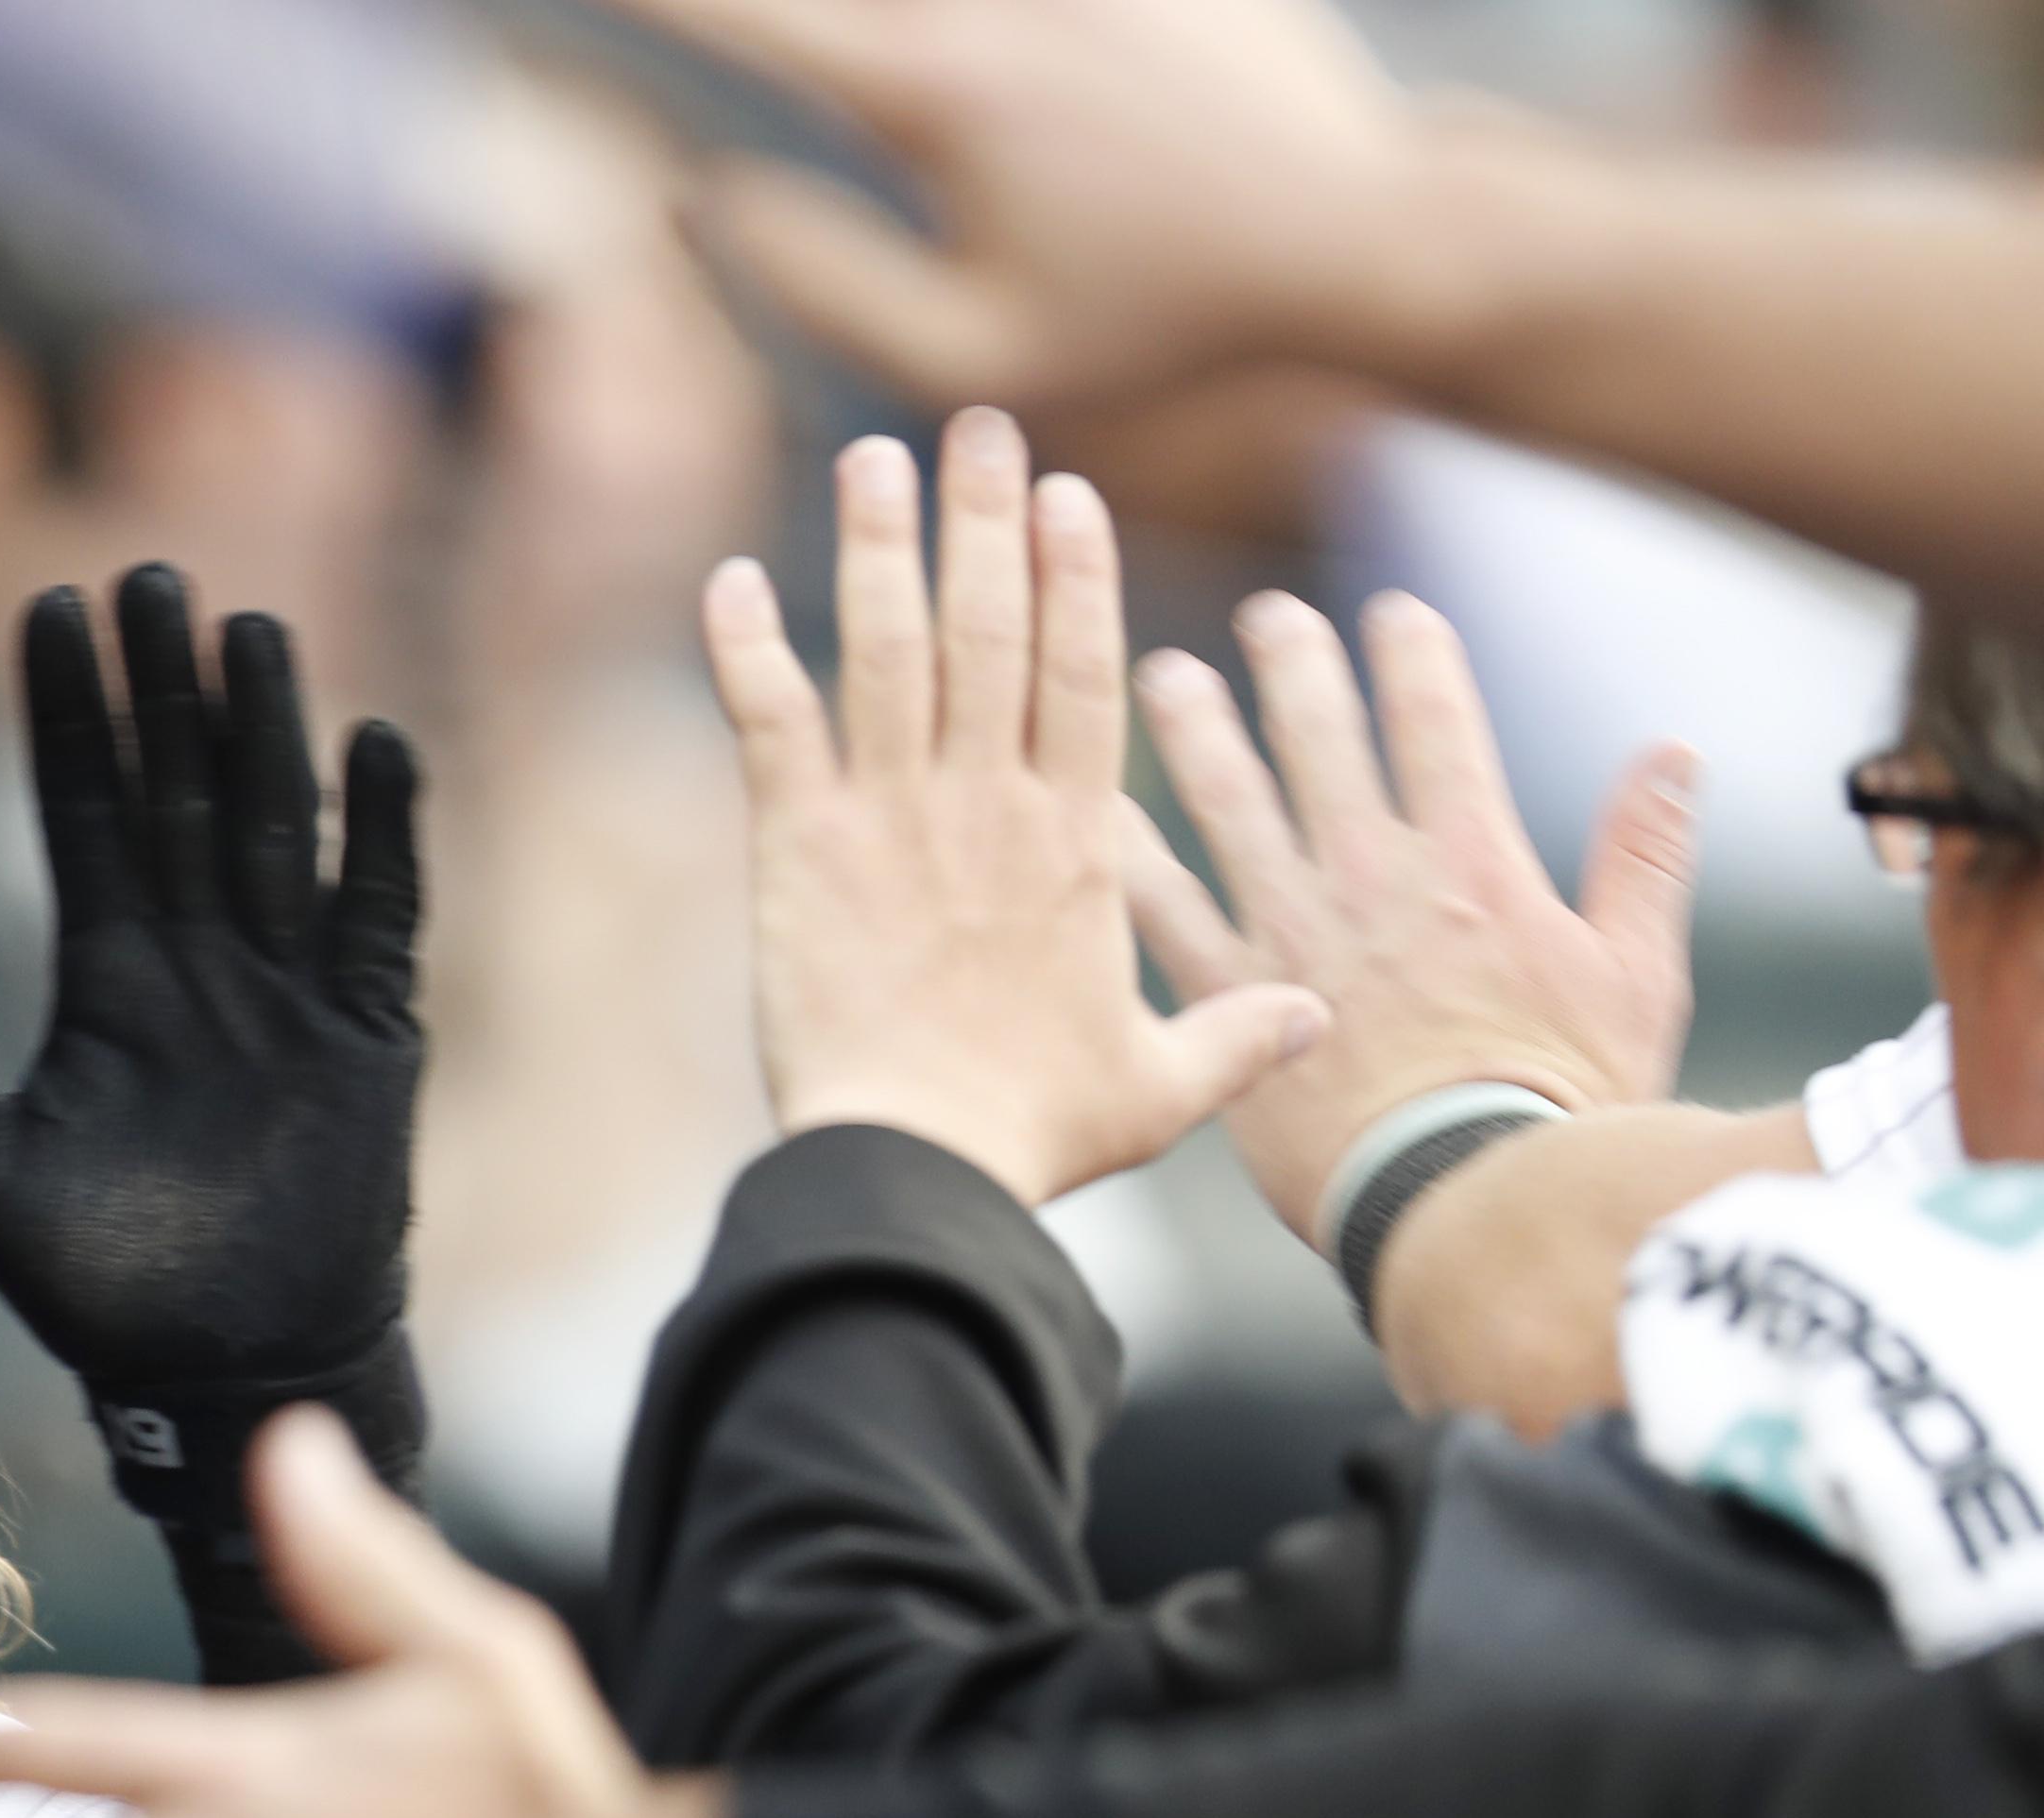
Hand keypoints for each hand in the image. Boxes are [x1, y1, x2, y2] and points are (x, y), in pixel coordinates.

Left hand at [0, 571, 423, 1435]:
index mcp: (110, 975)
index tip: (50, 608)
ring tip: (248, 626)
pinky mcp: (367, 1034)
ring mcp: (287, 990)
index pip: (84, 810)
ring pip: (277, 826)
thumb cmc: (102, 1282)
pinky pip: (379, 912)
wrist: (219, 1368)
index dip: (68, 715)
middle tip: (147, 575)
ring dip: (265, 729)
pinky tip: (375, 745)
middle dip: (164, 687)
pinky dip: (383, 834)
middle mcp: (200, 961)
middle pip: (182, 790)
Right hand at [615, 0, 1430, 412]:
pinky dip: (964, 19)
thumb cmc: (1162, 320)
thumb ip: (815, 282)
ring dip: (851, 6)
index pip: (741, 11)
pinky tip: (919, 31)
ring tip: (868, 80)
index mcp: (932, 90)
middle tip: (659, 7)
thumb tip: (703, 189)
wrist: (1363, 230)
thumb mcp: (968, 360)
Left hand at [720, 412, 1324, 1209]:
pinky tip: (729, 583)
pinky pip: (771, 724)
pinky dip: (746, 651)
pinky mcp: (799, 848)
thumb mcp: (1159, 1087)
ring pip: (887, 648)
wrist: (920, 1163)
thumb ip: (1233, 1037)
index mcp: (1075, 844)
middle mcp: (986, 805)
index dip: (1074, 578)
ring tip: (873, 458)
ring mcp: (891, 816)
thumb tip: (1315, 1014)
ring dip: (878, 546)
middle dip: (985, 520)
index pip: (1082, 675)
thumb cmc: (1034, 1133)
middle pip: (991, 628)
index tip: (1066, 496)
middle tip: (979, 428)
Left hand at [1124, 590, 1700, 1241]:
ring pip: (1231, 805)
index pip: (1438, 723)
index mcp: (1472, 864)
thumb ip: (1647, 855)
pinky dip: (1131, 859)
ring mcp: (1294, 937)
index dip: (1412, 658)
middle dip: (1292, 665)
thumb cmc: (1561, 1103)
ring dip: (1194, 732)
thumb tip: (1677, 752)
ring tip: (1160, 673)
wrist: (1465, 1201)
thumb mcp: (1637, 974)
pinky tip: (1098, 814)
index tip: (1390, 613)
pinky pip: (1165, 914)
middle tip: (1266, 617)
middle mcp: (1372, 880)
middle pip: (1321, 741)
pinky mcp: (1232, 1004)